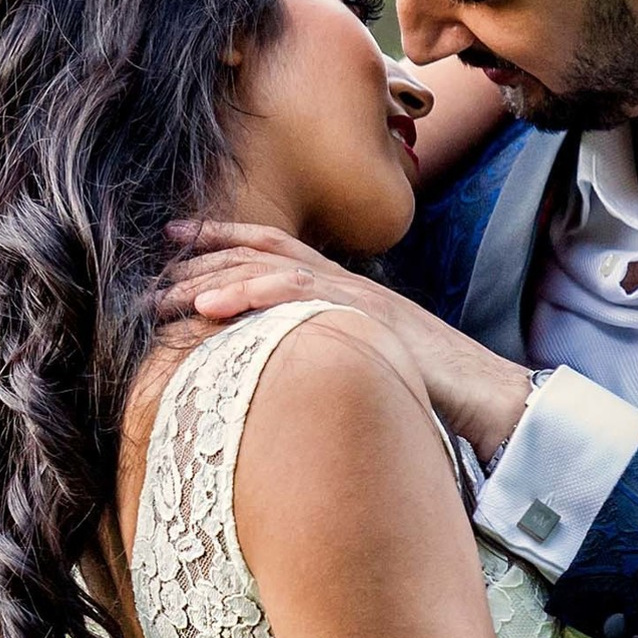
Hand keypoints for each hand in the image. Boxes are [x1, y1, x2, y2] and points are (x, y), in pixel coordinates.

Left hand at [161, 221, 535, 459]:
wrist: (489, 397)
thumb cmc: (428, 391)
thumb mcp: (364, 363)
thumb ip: (322, 353)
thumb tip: (276, 370)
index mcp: (341, 290)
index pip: (273, 249)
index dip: (221, 241)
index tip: (172, 241)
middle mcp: (344, 283)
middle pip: (261, 252)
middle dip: (202, 255)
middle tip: (148, 262)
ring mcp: (354, 298)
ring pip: (270, 269)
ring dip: (210, 277)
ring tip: (163, 291)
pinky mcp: (363, 320)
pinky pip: (299, 298)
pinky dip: (250, 295)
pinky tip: (210, 305)